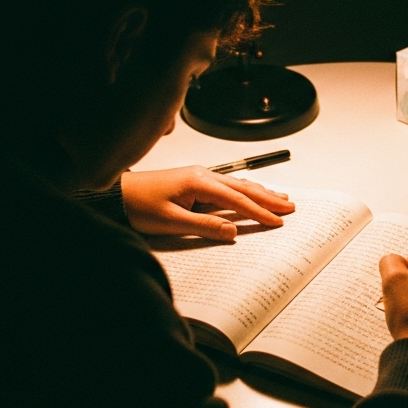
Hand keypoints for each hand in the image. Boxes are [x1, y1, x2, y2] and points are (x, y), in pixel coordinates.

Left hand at [120, 167, 294, 240]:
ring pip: (237, 185)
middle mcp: (202, 175)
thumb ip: (204, 226)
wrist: (116, 195)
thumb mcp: (171, 222)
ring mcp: (199, 177)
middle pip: (243, 188)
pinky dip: (244, 191)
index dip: (259, 212)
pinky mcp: (193, 182)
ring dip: (260, 192)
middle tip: (291, 206)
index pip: (237, 200)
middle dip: (268, 198)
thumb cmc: (139, 207)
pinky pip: (226, 187)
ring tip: (280, 197)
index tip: (278, 221)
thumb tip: (233, 232)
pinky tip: (251, 193)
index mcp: (199, 183)